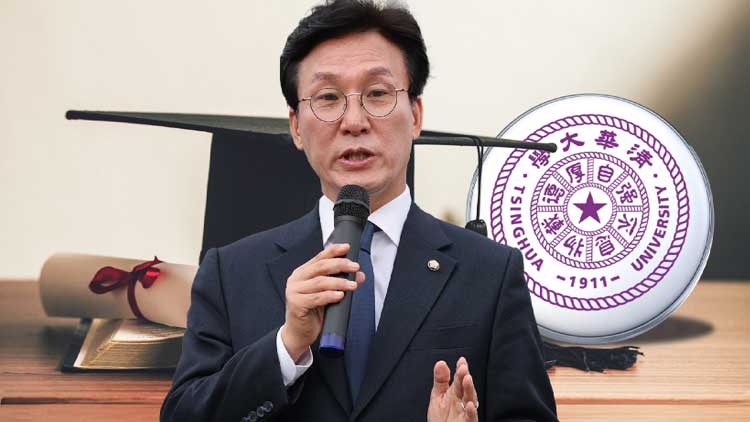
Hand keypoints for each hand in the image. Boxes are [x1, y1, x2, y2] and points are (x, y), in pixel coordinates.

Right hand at [280, 243, 364, 360]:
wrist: (298, 333)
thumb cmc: (312, 312)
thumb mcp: (328, 294)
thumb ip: (340, 283)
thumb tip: (359, 275)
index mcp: (302, 273)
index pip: (319, 257)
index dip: (333, 251)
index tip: (347, 248)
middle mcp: (296, 279)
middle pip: (320, 267)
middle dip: (340, 265)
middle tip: (355, 267)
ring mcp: (294, 291)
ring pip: (320, 282)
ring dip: (339, 282)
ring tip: (352, 285)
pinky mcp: (296, 304)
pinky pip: (316, 298)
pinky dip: (330, 296)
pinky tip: (340, 295)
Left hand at [427, 357, 478, 421]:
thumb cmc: (440, 418)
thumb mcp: (437, 396)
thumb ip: (440, 380)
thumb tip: (441, 363)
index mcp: (455, 393)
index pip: (459, 379)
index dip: (460, 369)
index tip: (461, 361)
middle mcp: (462, 401)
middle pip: (465, 387)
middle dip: (464, 377)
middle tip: (463, 368)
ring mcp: (465, 412)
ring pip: (470, 399)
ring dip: (469, 389)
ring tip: (467, 379)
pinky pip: (471, 417)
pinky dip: (471, 412)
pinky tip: (469, 404)